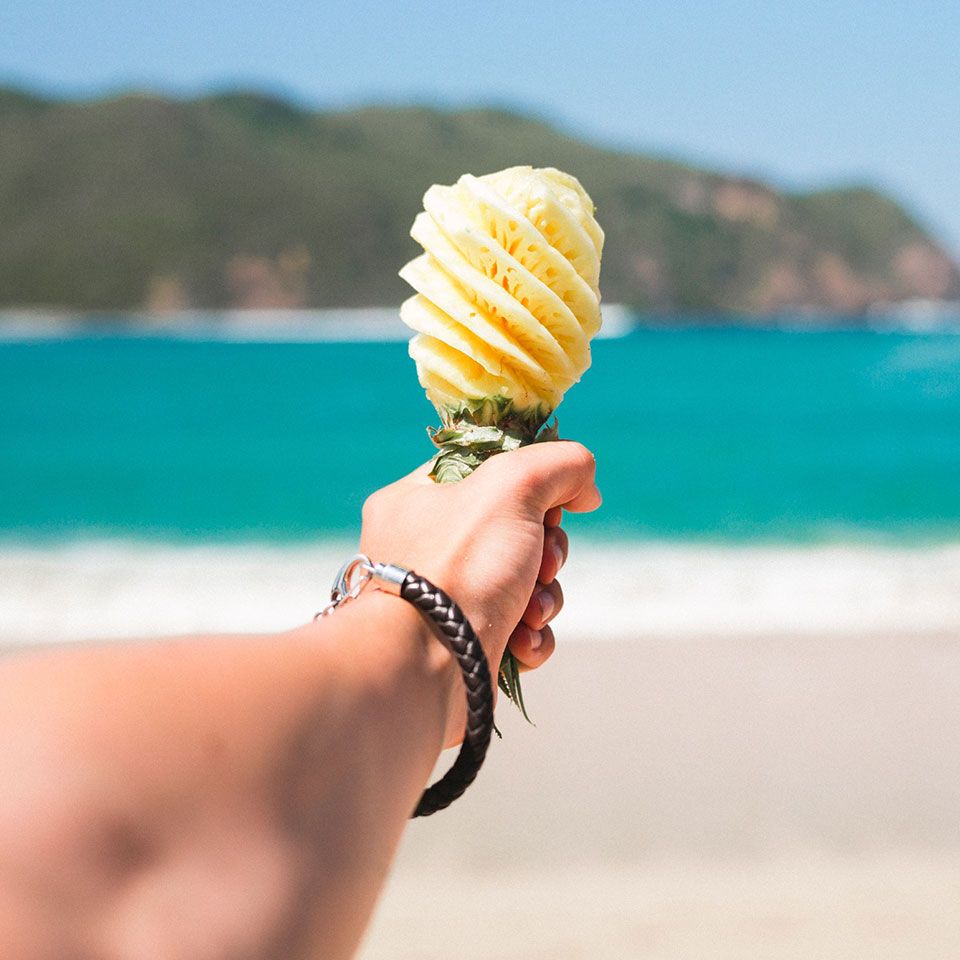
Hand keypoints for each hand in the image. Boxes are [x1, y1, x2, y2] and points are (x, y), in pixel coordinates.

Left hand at [360, 441, 600, 739]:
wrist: (422, 671)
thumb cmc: (460, 567)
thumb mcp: (514, 485)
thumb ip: (560, 464)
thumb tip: (585, 491)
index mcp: (415, 499)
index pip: (486, 472)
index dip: (530, 487)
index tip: (548, 506)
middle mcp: (424, 548)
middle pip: (516, 530)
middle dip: (546, 551)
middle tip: (541, 564)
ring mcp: (443, 600)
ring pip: (523, 583)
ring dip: (544, 598)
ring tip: (530, 613)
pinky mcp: (463, 646)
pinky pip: (516, 630)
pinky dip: (530, 637)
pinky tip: (522, 644)